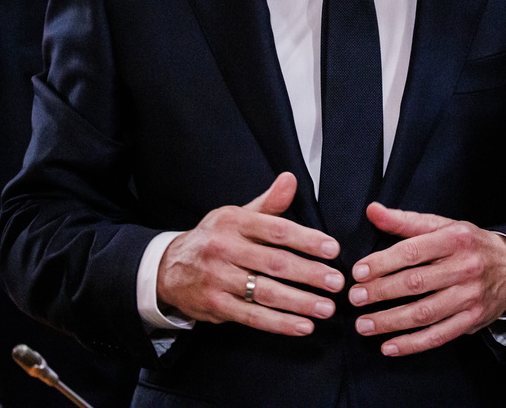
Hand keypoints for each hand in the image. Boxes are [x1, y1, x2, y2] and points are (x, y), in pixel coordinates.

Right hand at [156, 172, 344, 335]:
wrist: (168, 268)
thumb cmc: (214, 239)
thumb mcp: (236, 215)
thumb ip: (269, 203)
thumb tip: (291, 179)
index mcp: (234, 222)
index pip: (276, 230)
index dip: (307, 239)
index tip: (332, 249)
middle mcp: (224, 249)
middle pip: (274, 262)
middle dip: (309, 274)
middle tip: (337, 282)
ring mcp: (218, 279)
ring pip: (265, 292)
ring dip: (300, 302)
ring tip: (326, 308)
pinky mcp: (215, 305)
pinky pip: (252, 316)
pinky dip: (280, 323)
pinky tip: (302, 326)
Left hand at [348, 202, 505, 356]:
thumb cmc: (469, 244)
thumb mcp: (443, 225)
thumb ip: (405, 221)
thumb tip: (372, 210)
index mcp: (455, 239)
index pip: (412, 251)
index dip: (382, 262)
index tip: (358, 272)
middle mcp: (465, 267)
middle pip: (416, 283)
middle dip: (381, 292)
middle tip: (355, 298)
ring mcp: (470, 296)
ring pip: (424, 313)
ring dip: (390, 322)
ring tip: (363, 325)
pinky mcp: (472, 320)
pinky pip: (438, 336)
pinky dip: (412, 344)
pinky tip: (388, 346)